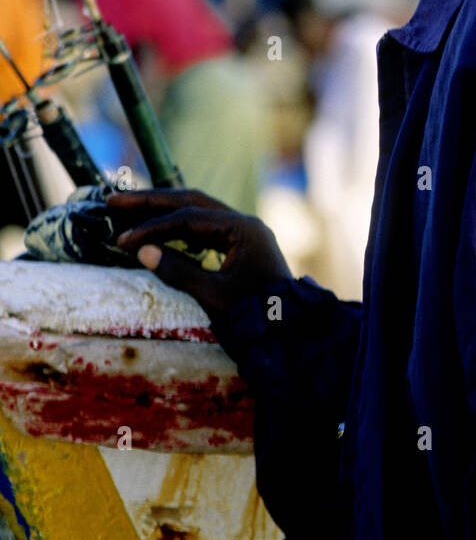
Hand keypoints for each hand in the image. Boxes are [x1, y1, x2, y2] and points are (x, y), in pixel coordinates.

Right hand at [109, 189, 291, 316]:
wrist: (295, 338)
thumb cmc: (257, 319)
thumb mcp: (214, 297)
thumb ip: (178, 271)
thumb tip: (141, 251)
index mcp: (243, 229)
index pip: (188, 218)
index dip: (152, 227)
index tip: (123, 240)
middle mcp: (245, 225)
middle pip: (193, 202)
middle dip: (154, 202)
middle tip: (116, 200)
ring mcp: (245, 235)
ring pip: (199, 213)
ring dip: (166, 213)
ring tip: (132, 212)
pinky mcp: (242, 249)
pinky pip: (207, 230)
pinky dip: (181, 230)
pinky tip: (163, 234)